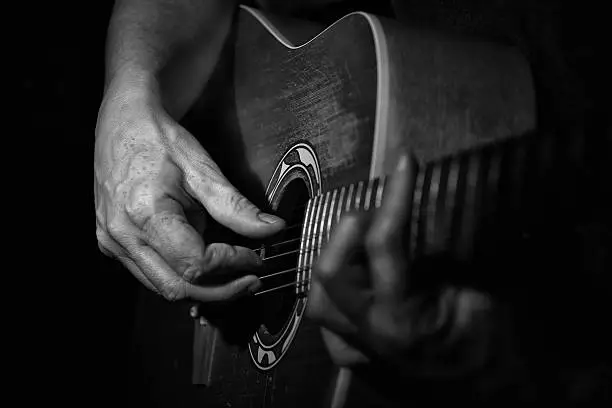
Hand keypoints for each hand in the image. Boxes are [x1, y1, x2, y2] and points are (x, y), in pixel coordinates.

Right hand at [95, 85, 284, 302]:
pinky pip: (151, 276)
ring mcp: (113, 244)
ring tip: (233, 273)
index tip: (255, 257)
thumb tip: (272, 230)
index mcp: (146, 214)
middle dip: (221, 290)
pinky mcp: (112, 245)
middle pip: (178, 289)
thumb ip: (236, 206)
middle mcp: (123, 236)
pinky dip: (182, 278)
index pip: (195, 264)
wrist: (121, 124)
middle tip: (252, 279)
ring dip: (203, 289)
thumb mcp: (202, 169)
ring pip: (164, 289)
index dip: (231, 265)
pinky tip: (204, 266)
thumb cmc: (158, 140)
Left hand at [307, 152, 492, 376]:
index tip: (404, 162)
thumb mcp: (480, 293)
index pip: (382, 245)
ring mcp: (353, 349)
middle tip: (383, 213)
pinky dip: (338, 286)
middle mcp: (366, 335)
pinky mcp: (351, 355)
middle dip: (351, 228)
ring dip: (338, 255)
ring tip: (369, 241)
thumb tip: (427, 205)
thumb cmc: (494, 346)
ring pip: (318, 292)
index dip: (393, 197)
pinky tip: (361, 275)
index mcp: (401, 321)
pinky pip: (328, 314)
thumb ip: (449, 251)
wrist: (489, 395)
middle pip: (330, 268)